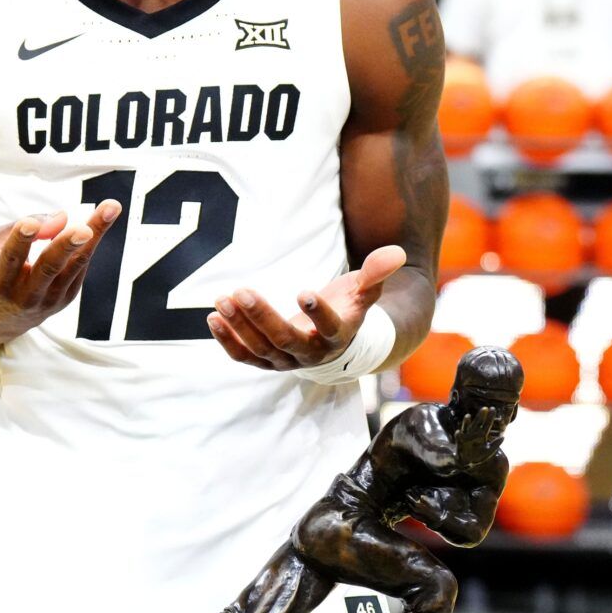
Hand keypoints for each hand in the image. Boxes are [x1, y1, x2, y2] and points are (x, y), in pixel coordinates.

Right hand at [0, 203, 122, 342]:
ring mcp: (49, 300)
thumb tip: (62, 217)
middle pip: (49, 268)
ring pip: (74, 266)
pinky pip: (80, 266)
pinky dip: (89, 242)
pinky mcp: (66, 298)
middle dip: (66, 246)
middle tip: (83, 229)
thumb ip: (19, 228)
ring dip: (93, 237)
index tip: (29, 223)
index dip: (20, 240)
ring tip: (111, 209)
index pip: (11, 259)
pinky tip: (101, 219)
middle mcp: (25, 295)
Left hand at [207, 245, 406, 371]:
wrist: (335, 345)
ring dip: (239, 325)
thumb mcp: (364, 290)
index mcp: (338, 336)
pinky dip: (227, 340)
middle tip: (242, 291)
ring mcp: (286, 361)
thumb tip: (397, 252)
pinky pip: (244, 356)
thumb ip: (377, 273)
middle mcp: (311, 354)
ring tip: (223, 299)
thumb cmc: (349, 309)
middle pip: (284, 340)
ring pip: (260, 349)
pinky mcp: (265, 361)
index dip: (318, 313)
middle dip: (262, 317)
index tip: (304, 292)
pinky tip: (214, 318)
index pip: (329, 328)